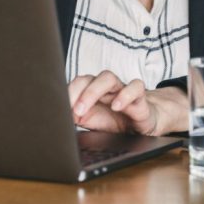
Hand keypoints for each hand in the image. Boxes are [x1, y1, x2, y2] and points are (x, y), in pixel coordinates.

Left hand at [67, 70, 188, 135]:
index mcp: (93, 92)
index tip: (61, 108)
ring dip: (93, 91)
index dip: (69, 93)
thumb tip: (60, 117)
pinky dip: (125, 95)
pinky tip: (116, 107)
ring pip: (108, 77)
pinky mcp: (140, 98)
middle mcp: (106, 88)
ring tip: (84, 109)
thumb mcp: (93, 122)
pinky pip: (135, 87)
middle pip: (89, 78)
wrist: (143, 125)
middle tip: (72, 111)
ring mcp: (122, 90)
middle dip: (77, 92)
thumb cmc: (116, 121)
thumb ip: (78, 117)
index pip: (78, 83)